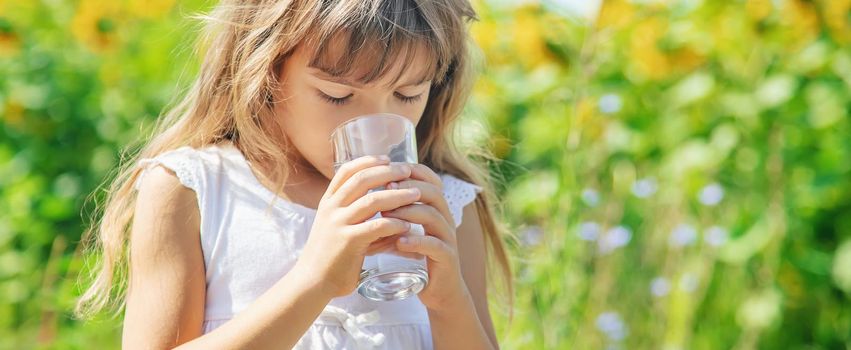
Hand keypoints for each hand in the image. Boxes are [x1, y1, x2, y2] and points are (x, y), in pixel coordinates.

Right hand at [292, 155, 421, 297]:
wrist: (312, 281)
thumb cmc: (330, 255)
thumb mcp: (338, 227)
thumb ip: (360, 215)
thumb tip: (390, 207)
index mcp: (328, 202)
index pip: (347, 171)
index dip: (368, 161)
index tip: (387, 158)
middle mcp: (331, 208)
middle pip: (362, 180)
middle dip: (387, 172)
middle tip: (407, 170)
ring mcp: (338, 224)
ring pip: (372, 200)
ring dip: (397, 195)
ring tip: (415, 193)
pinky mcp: (348, 242)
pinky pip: (377, 226)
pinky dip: (394, 223)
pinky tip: (407, 225)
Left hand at [379, 164, 470, 311]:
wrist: (440, 290)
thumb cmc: (419, 256)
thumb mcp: (408, 229)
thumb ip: (396, 213)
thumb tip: (367, 194)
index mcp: (437, 209)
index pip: (431, 180)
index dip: (412, 172)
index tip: (388, 169)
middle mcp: (446, 219)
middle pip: (434, 193)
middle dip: (409, 188)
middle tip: (385, 188)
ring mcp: (448, 238)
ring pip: (434, 216)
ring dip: (409, 212)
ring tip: (387, 214)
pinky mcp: (448, 258)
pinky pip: (435, 245)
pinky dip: (417, 241)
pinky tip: (400, 242)